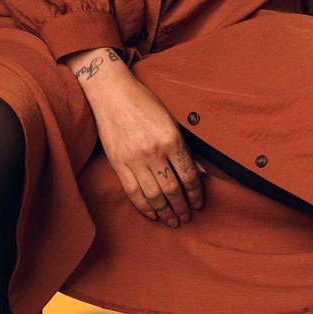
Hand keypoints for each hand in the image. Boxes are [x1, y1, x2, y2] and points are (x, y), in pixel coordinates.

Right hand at [81, 63, 209, 224]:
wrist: (112, 92)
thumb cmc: (144, 102)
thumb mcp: (171, 120)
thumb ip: (185, 148)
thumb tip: (201, 172)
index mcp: (171, 139)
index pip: (189, 175)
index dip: (196, 194)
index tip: (199, 204)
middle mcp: (154, 152)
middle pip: (172, 189)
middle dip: (182, 207)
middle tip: (186, 217)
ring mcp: (134, 159)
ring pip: (153, 195)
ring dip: (165, 212)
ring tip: (172, 221)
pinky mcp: (118, 163)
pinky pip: (132, 192)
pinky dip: (143, 207)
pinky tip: (152, 214)